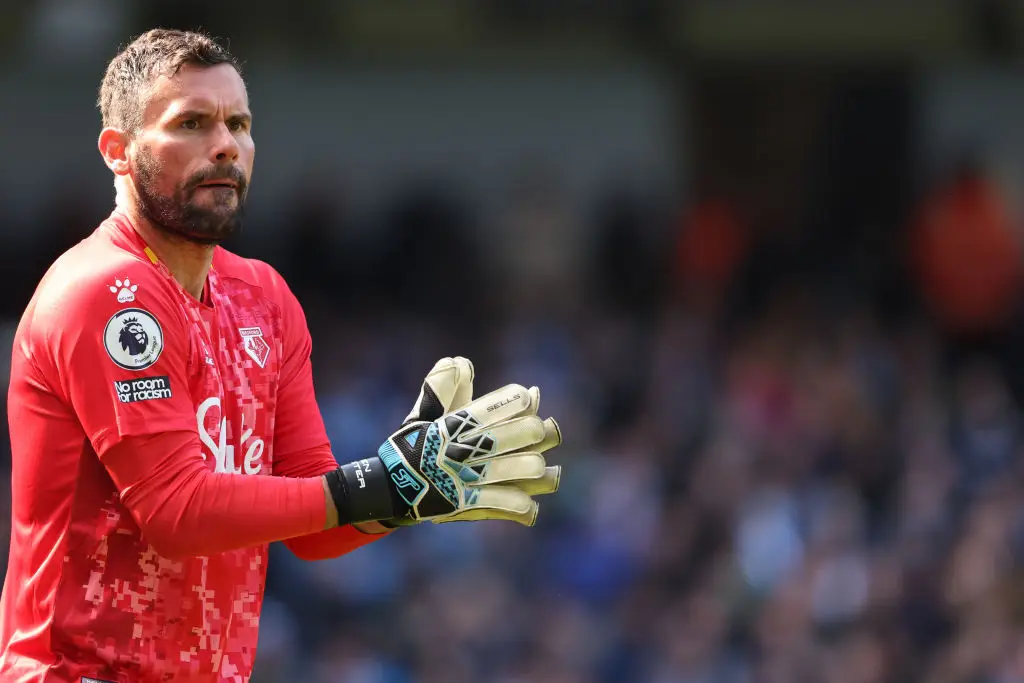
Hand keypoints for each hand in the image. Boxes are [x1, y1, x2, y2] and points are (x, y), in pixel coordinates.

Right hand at [327, 358, 562, 526]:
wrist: (389, 490)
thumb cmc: (411, 448)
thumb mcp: (422, 414)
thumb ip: (441, 387)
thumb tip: (460, 362)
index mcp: (457, 421)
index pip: (505, 402)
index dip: (519, 399)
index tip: (524, 399)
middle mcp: (467, 447)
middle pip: (525, 432)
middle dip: (533, 430)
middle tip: (533, 432)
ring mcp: (470, 477)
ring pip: (524, 467)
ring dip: (532, 466)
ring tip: (533, 466)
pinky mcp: (469, 504)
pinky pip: (509, 503)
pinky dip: (521, 504)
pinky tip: (526, 502)